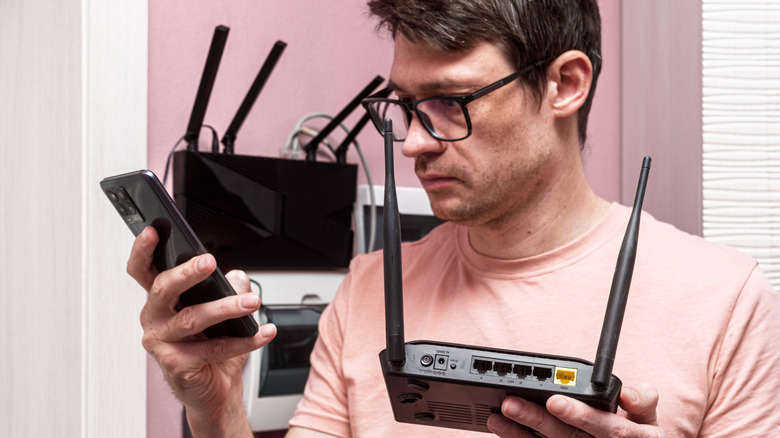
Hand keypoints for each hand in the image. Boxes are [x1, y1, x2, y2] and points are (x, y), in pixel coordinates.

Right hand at [127, 226, 276, 435]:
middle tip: (209, 262)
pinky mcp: (175, 365)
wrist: (217, 388)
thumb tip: (236, 276)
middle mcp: (154, 318)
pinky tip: (262, 332)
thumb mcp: (224, 309)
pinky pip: (212, 349)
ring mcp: (161, 343)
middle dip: (187, 273)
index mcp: (161, 300)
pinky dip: (243, 341)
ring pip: (191, 319)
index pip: (143, 270)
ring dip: (226, 307)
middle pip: (163, 288)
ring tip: (251, 302)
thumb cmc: (212, 345)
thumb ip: (228, 286)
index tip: (153, 230)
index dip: (142, 250)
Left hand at [487, 384, 664, 436]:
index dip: (579, 414)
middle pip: (569, 437)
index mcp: (632, 436)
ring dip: (520, 434)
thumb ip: (643, 401)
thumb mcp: (650, 420)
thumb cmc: (639, 434)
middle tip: (511, 403)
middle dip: (537, 420)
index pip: (607, 426)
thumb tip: (628, 394)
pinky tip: (502, 429)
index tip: (554, 399)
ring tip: (497, 416)